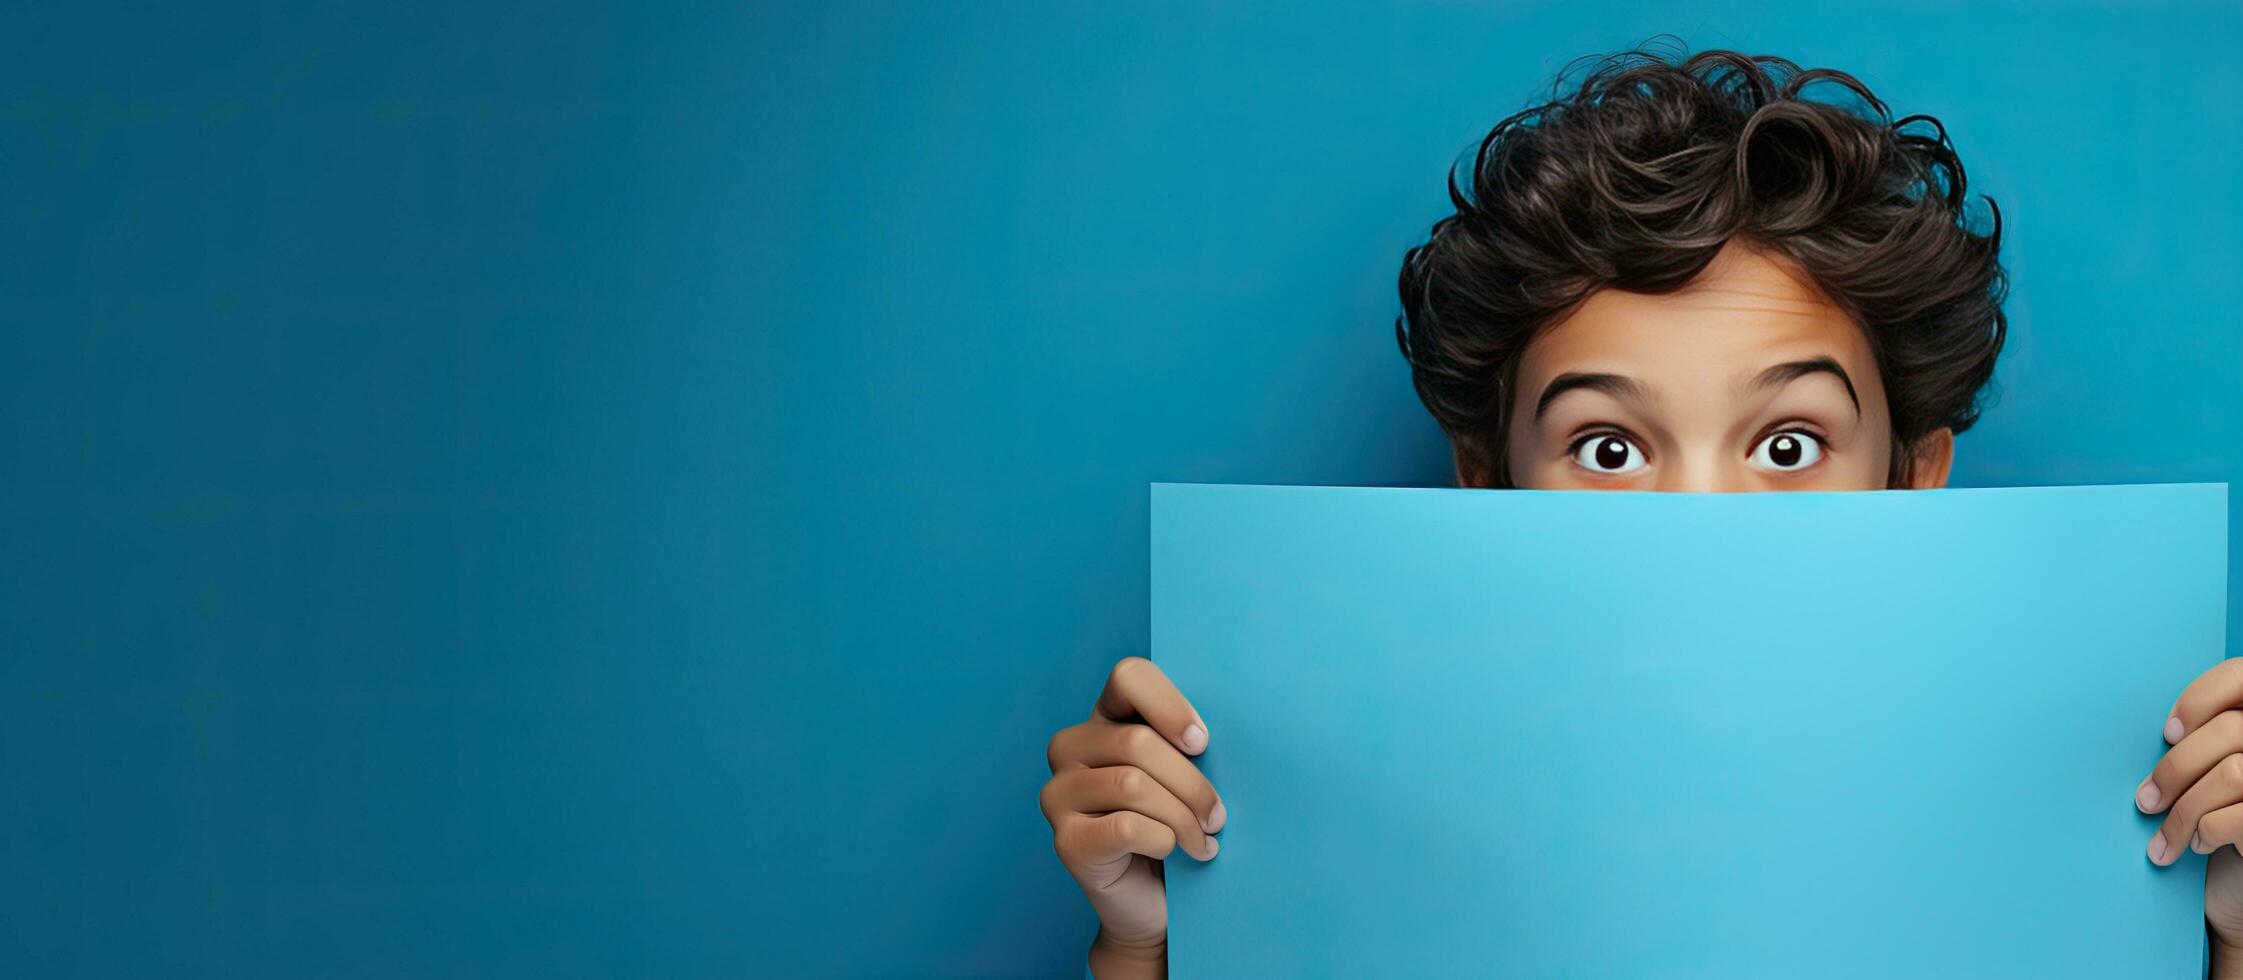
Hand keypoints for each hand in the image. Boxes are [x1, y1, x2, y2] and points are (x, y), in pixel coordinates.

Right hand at [1041, 657, 1224, 976]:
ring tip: (1205, 838)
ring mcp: (1059, 795)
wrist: (1157, 904)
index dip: (1170, 706)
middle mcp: (1069, 748)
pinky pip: (1125, 827)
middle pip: (1138, 742)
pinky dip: (1165, 840)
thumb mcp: (1186, 775)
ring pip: (1133, 784)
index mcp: (1102, 718)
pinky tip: (1180, 854)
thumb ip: (1188, 744)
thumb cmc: (1178, 828)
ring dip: (1183, 816)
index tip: (1202, 743)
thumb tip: (1212, 734)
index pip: (1129, 677)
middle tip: (1218, 816)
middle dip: (1192, 783)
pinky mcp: (1065, 840)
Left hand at [2136, 658, 2242, 959]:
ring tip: (2163, 840)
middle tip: (2145, 801)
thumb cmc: (2222, 824)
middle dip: (2175, 768)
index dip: (2201, 697)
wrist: (2238, 890)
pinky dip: (2205, 832)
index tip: (2166, 734)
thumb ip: (2200, 741)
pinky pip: (2236, 816)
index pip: (2239, 674)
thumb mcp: (2208, 774)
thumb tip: (2141, 716)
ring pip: (2230, 774)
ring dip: (2182, 811)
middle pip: (2229, 730)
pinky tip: (2199, 847)